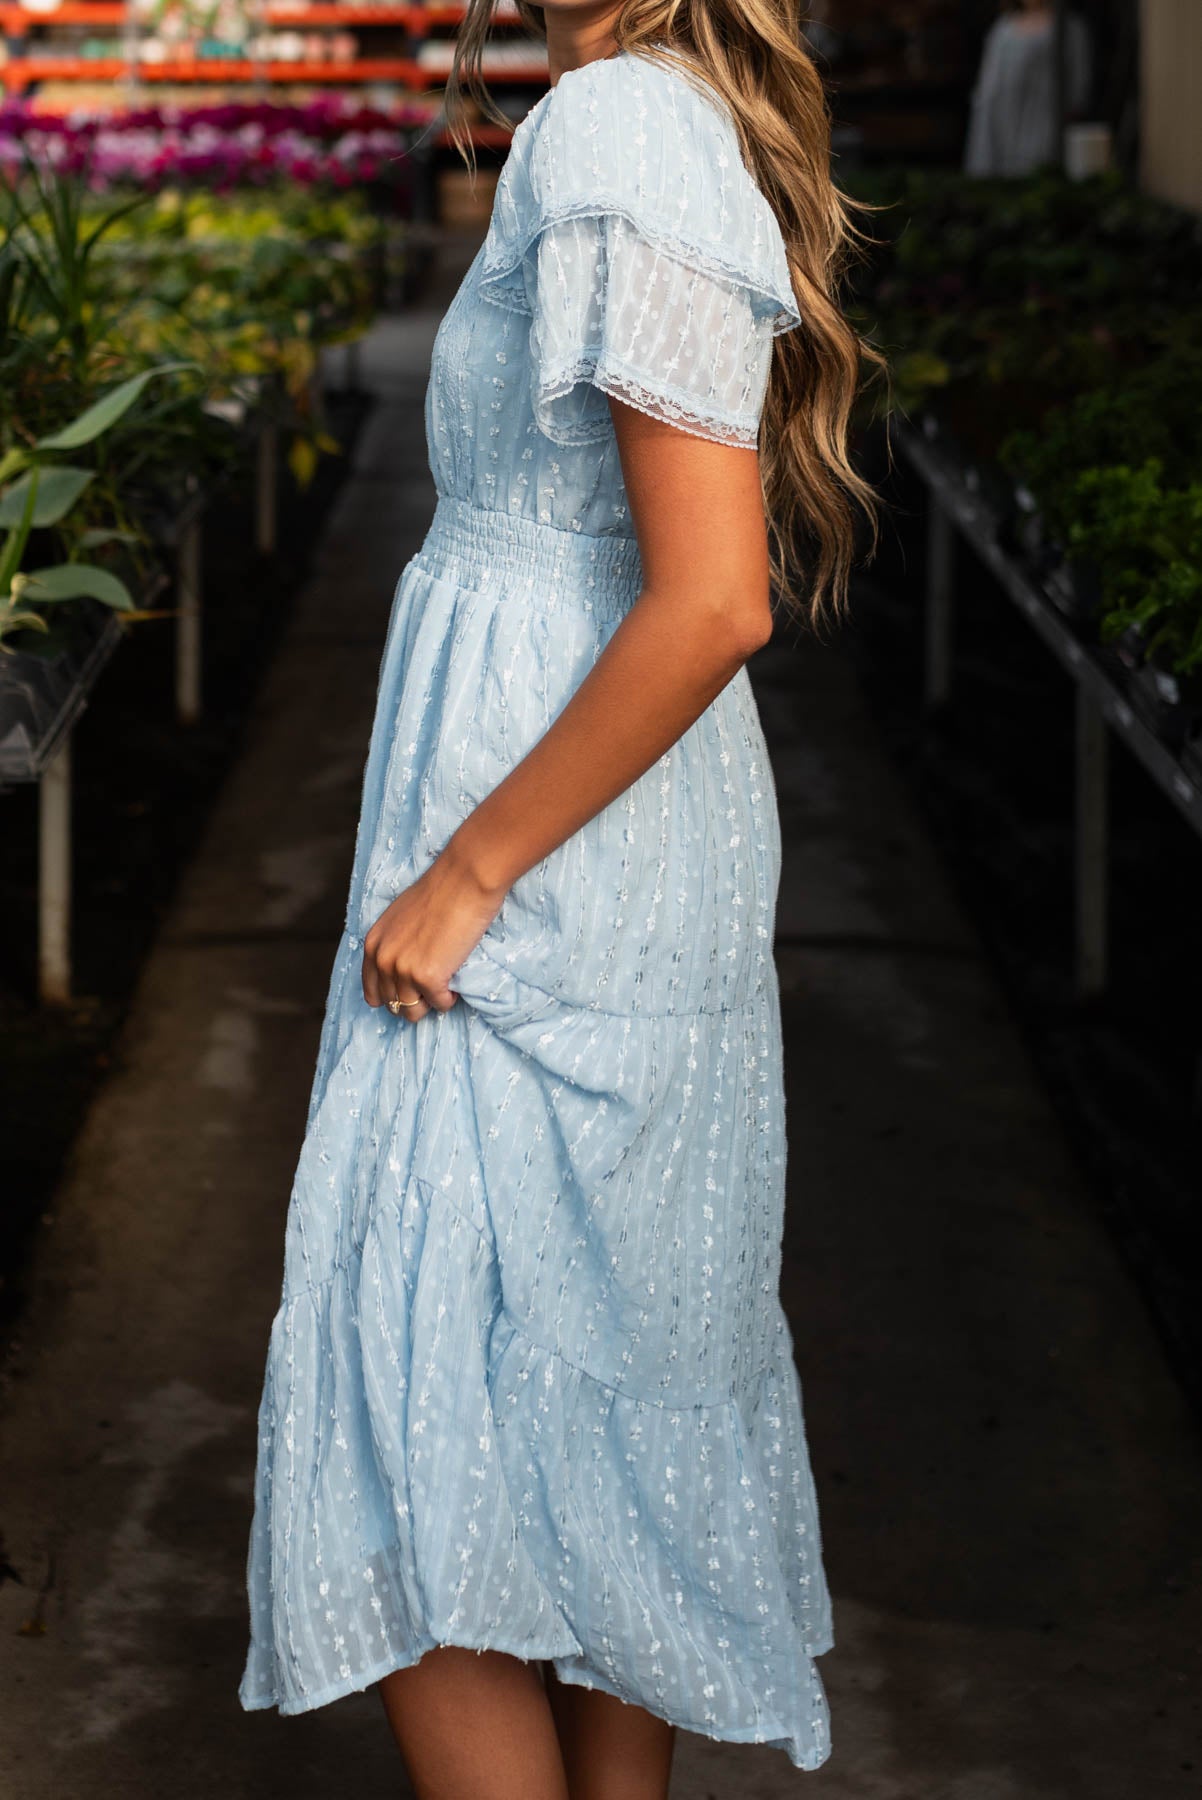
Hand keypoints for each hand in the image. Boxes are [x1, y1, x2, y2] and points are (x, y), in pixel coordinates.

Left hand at [361, 834, 507, 1023]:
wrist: (463, 881)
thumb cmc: (439, 893)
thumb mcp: (400, 919)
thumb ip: (394, 945)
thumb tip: (401, 970)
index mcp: (373, 945)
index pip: (372, 991)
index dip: (392, 996)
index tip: (411, 993)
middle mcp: (382, 960)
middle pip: (393, 1004)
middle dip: (414, 1000)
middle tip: (433, 986)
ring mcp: (403, 970)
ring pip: (412, 1012)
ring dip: (430, 1002)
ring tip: (444, 984)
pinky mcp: (428, 978)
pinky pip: (440, 1004)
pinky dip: (449, 998)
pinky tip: (455, 981)